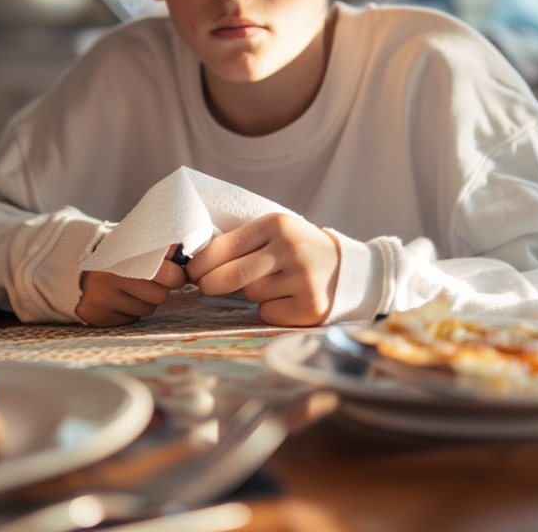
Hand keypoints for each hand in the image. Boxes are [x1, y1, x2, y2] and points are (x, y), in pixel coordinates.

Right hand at [76, 245, 187, 325]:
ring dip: (145, 301)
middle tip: (152, 280)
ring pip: (147, 309)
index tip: (174, 271)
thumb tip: (185, 248)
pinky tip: (119, 298)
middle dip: (161, 289)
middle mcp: (109, 277)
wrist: (77, 264)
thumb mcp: (137, 242)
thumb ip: (161, 246)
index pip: (169, 274)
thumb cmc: (119, 253)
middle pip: (160, 296)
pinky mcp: (96, 316)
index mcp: (124, 254)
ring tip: (132, 288)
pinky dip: (130, 310)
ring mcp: (100, 298)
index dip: (176, 274)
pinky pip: (131, 319)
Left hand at [185, 213, 339, 325]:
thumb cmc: (296, 249)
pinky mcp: (310, 306)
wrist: (345, 267)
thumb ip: (241, 242)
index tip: (191, 271)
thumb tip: (193, 262)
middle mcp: (290, 248)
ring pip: (251, 295)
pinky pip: (268, 313)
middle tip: (204, 286)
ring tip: (272, 282)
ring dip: (250, 294)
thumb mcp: (274, 232)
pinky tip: (287, 298)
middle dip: (209, 284)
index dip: (199, 263)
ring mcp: (303, 278)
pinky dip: (270, 309)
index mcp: (276, 223)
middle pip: (231, 276)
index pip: (223, 246)